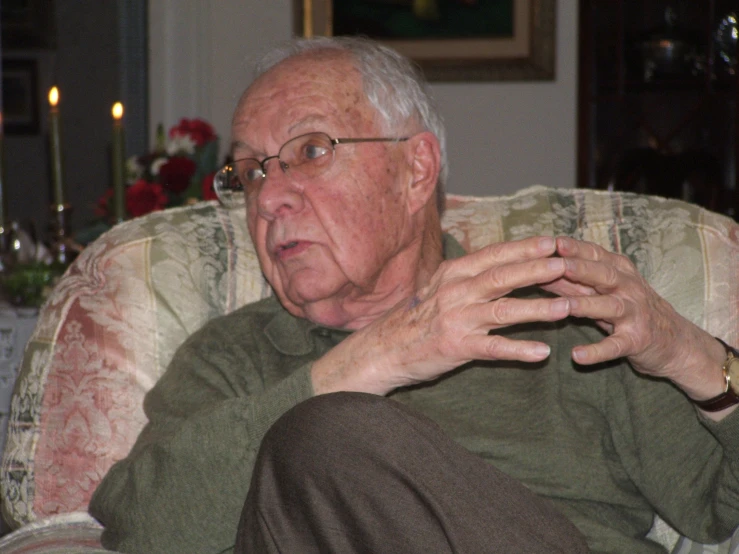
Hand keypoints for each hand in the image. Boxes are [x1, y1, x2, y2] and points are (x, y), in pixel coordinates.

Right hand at [312, 236, 570, 395]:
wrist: (383, 348)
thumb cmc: (417, 317)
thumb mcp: (439, 286)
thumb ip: (469, 274)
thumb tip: (504, 261)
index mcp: (453, 273)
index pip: (494, 256)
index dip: (524, 248)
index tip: (552, 242)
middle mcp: (455, 292)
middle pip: (502, 278)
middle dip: (536, 270)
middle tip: (566, 264)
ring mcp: (456, 319)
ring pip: (503, 311)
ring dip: (536, 309)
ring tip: (566, 309)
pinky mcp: (456, 347)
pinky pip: (493, 349)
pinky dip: (518, 351)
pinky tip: (542, 353)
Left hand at [544, 237, 725, 398]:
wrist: (674, 341)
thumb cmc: (630, 309)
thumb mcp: (605, 291)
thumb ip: (575, 280)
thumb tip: (540, 267)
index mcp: (620, 272)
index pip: (596, 255)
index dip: (575, 249)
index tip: (552, 242)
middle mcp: (630, 289)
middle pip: (605, 275)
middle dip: (581, 269)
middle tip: (559, 264)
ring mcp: (635, 315)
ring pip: (611, 307)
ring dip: (587, 306)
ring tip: (565, 307)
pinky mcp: (636, 341)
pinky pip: (615, 346)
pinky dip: (597, 352)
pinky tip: (577, 356)